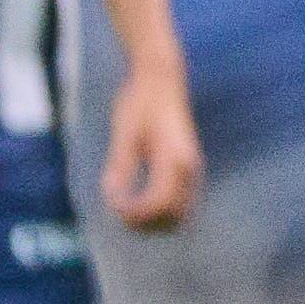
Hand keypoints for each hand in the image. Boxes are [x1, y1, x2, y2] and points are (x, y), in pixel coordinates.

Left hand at [103, 67, 204, 231]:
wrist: (161, 80)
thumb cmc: (140, 102)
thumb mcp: (124, 133)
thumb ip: (120, 167)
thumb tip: (113, 198)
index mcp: (174, 159)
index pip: (158, 202)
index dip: (135, 213)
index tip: (114, 206)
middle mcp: (189, 168)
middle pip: (173, 215)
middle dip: (146, 223)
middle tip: (119, 214)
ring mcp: (191, 170)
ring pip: (180, 213)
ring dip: (155, 221)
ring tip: (127, 212)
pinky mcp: (187, 169)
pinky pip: (179, 202)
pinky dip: (161, 211)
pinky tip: (139, 203)